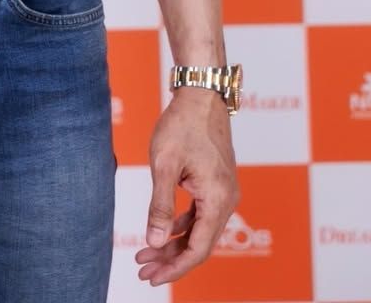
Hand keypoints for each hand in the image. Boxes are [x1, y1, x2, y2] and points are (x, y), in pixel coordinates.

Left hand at [135, 85, 239, 286]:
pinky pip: (200, 213)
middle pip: (199, 243)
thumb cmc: (182, 124)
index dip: (174, 267)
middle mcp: (227, 200)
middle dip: (171, 258)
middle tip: (142, 270)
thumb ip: (160, 206)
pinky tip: (162, 230)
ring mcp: (224, 192)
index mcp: (218, 200)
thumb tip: (155, 242)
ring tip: (145, 254)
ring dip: (174, 243)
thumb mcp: (164, 165)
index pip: (198, 249)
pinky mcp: (217, 183)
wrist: (201, 93)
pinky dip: (181, 224)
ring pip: (199, 229)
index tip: (151, 277)